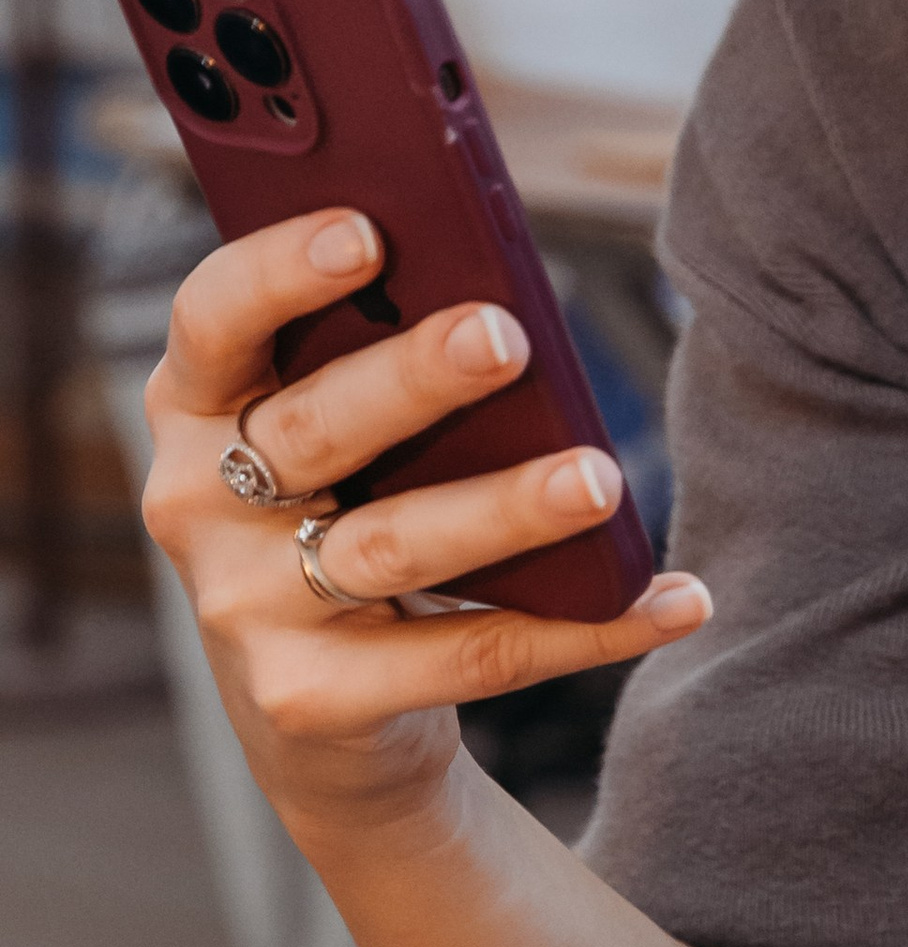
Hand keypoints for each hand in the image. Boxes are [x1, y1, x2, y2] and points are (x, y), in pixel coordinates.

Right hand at [142, 206, 710, 837]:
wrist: (317, 715)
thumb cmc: (341, 516)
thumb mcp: (332, 436)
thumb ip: (370, 361)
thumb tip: (502, 296)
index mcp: (195, 407)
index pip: (213, 319)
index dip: (280, 271)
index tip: (368, 230)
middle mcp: (197, 505)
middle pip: (311, 431)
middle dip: (410, 378)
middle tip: (507, 338)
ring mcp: (247, 610)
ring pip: (389, 548)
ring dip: (503, 510)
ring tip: (599, 479)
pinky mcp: (314, 700)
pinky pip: (469, 657)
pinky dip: (584, 628)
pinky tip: (672, 598)